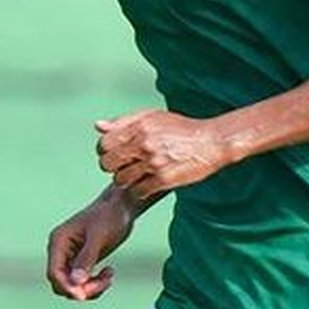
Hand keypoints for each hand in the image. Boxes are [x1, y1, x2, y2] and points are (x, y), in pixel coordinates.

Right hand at [45, 191, 135, 300]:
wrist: (121, 207)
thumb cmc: (110, 216)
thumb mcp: (99, 237)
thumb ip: (87, 259)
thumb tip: (76, 282)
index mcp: (59, 241)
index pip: (54, 272)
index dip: (67, 287)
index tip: (85, 296)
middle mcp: (60, 250)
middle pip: (61, 283)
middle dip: (81, 289)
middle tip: (105, 281)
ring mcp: (70, 257)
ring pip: (72, 285)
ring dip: (91, 288)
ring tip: (109, 276)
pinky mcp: (81, 261)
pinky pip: (82, 282)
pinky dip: (95, 284)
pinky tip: (109, 272)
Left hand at [96, 110, 233, 199]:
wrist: (211, 142)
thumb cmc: (181, 129)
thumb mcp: (152, 117)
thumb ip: (124, 122)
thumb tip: (98, 126)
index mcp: (139, 127)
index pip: (104, 144)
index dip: (105, 151)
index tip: (114, 153)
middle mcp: (144, 145)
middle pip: (108, 164)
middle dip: (112, 167)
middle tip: (124, 166)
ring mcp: (153, 163)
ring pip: (121, 180)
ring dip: (126, 180)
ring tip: (137, 175)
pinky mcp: (164, 180)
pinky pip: (138, 191)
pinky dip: (140, 190)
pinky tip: (148, 183)